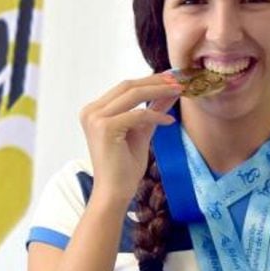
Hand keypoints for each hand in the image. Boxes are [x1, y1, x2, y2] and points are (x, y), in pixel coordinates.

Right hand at [79, 74, 182, 204]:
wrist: (115, 192)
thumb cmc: (124, 167)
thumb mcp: (141, 131)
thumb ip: (152, 110)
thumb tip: (169, 92)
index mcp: (94, 111)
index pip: (124, 88)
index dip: (149, 80)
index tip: (171, 79)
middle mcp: (91, 111)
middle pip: (127, 86)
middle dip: (155, 81)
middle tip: (178, 80)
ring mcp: (95, 118)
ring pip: (133, 95)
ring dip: (158, 91)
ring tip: (178, 92)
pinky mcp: (105, 128)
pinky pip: (138, 114)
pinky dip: (156, 115)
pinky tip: (169, 121)